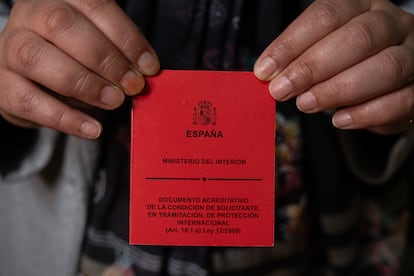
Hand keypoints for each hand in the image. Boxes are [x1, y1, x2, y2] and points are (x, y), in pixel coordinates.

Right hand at [0, 0, 159, 138]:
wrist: (31, 77)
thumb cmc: (73, 57)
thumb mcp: (98, 46)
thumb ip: (119, 54)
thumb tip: (145, 72)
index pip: (94, 6)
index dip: (125, 37)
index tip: (149, 66)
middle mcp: (29, 17)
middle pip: (60, 24)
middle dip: (104, 58)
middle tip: (132, 85)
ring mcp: (9, 49)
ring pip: (36, 58)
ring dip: (83, 83)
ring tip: (114, 101)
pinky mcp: (2, 86)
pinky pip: (28, 101)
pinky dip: (65, 118)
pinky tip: (93, 129)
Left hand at [254, 0, 413, 133]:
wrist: (382, 85)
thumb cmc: (343, 64)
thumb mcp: (318, 53)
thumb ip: (297, 61)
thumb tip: (268, 76)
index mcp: (360, 5)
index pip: (326, 15)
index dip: (291, 43)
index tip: (264, 71)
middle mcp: (390, 22)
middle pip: (358, 38)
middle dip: (312, 67)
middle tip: (281, 91)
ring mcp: (412, 52)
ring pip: (386, 67)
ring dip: (339, 89)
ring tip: (306, 104)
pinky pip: (402, 100)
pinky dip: (367, 113)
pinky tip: (339, 120)